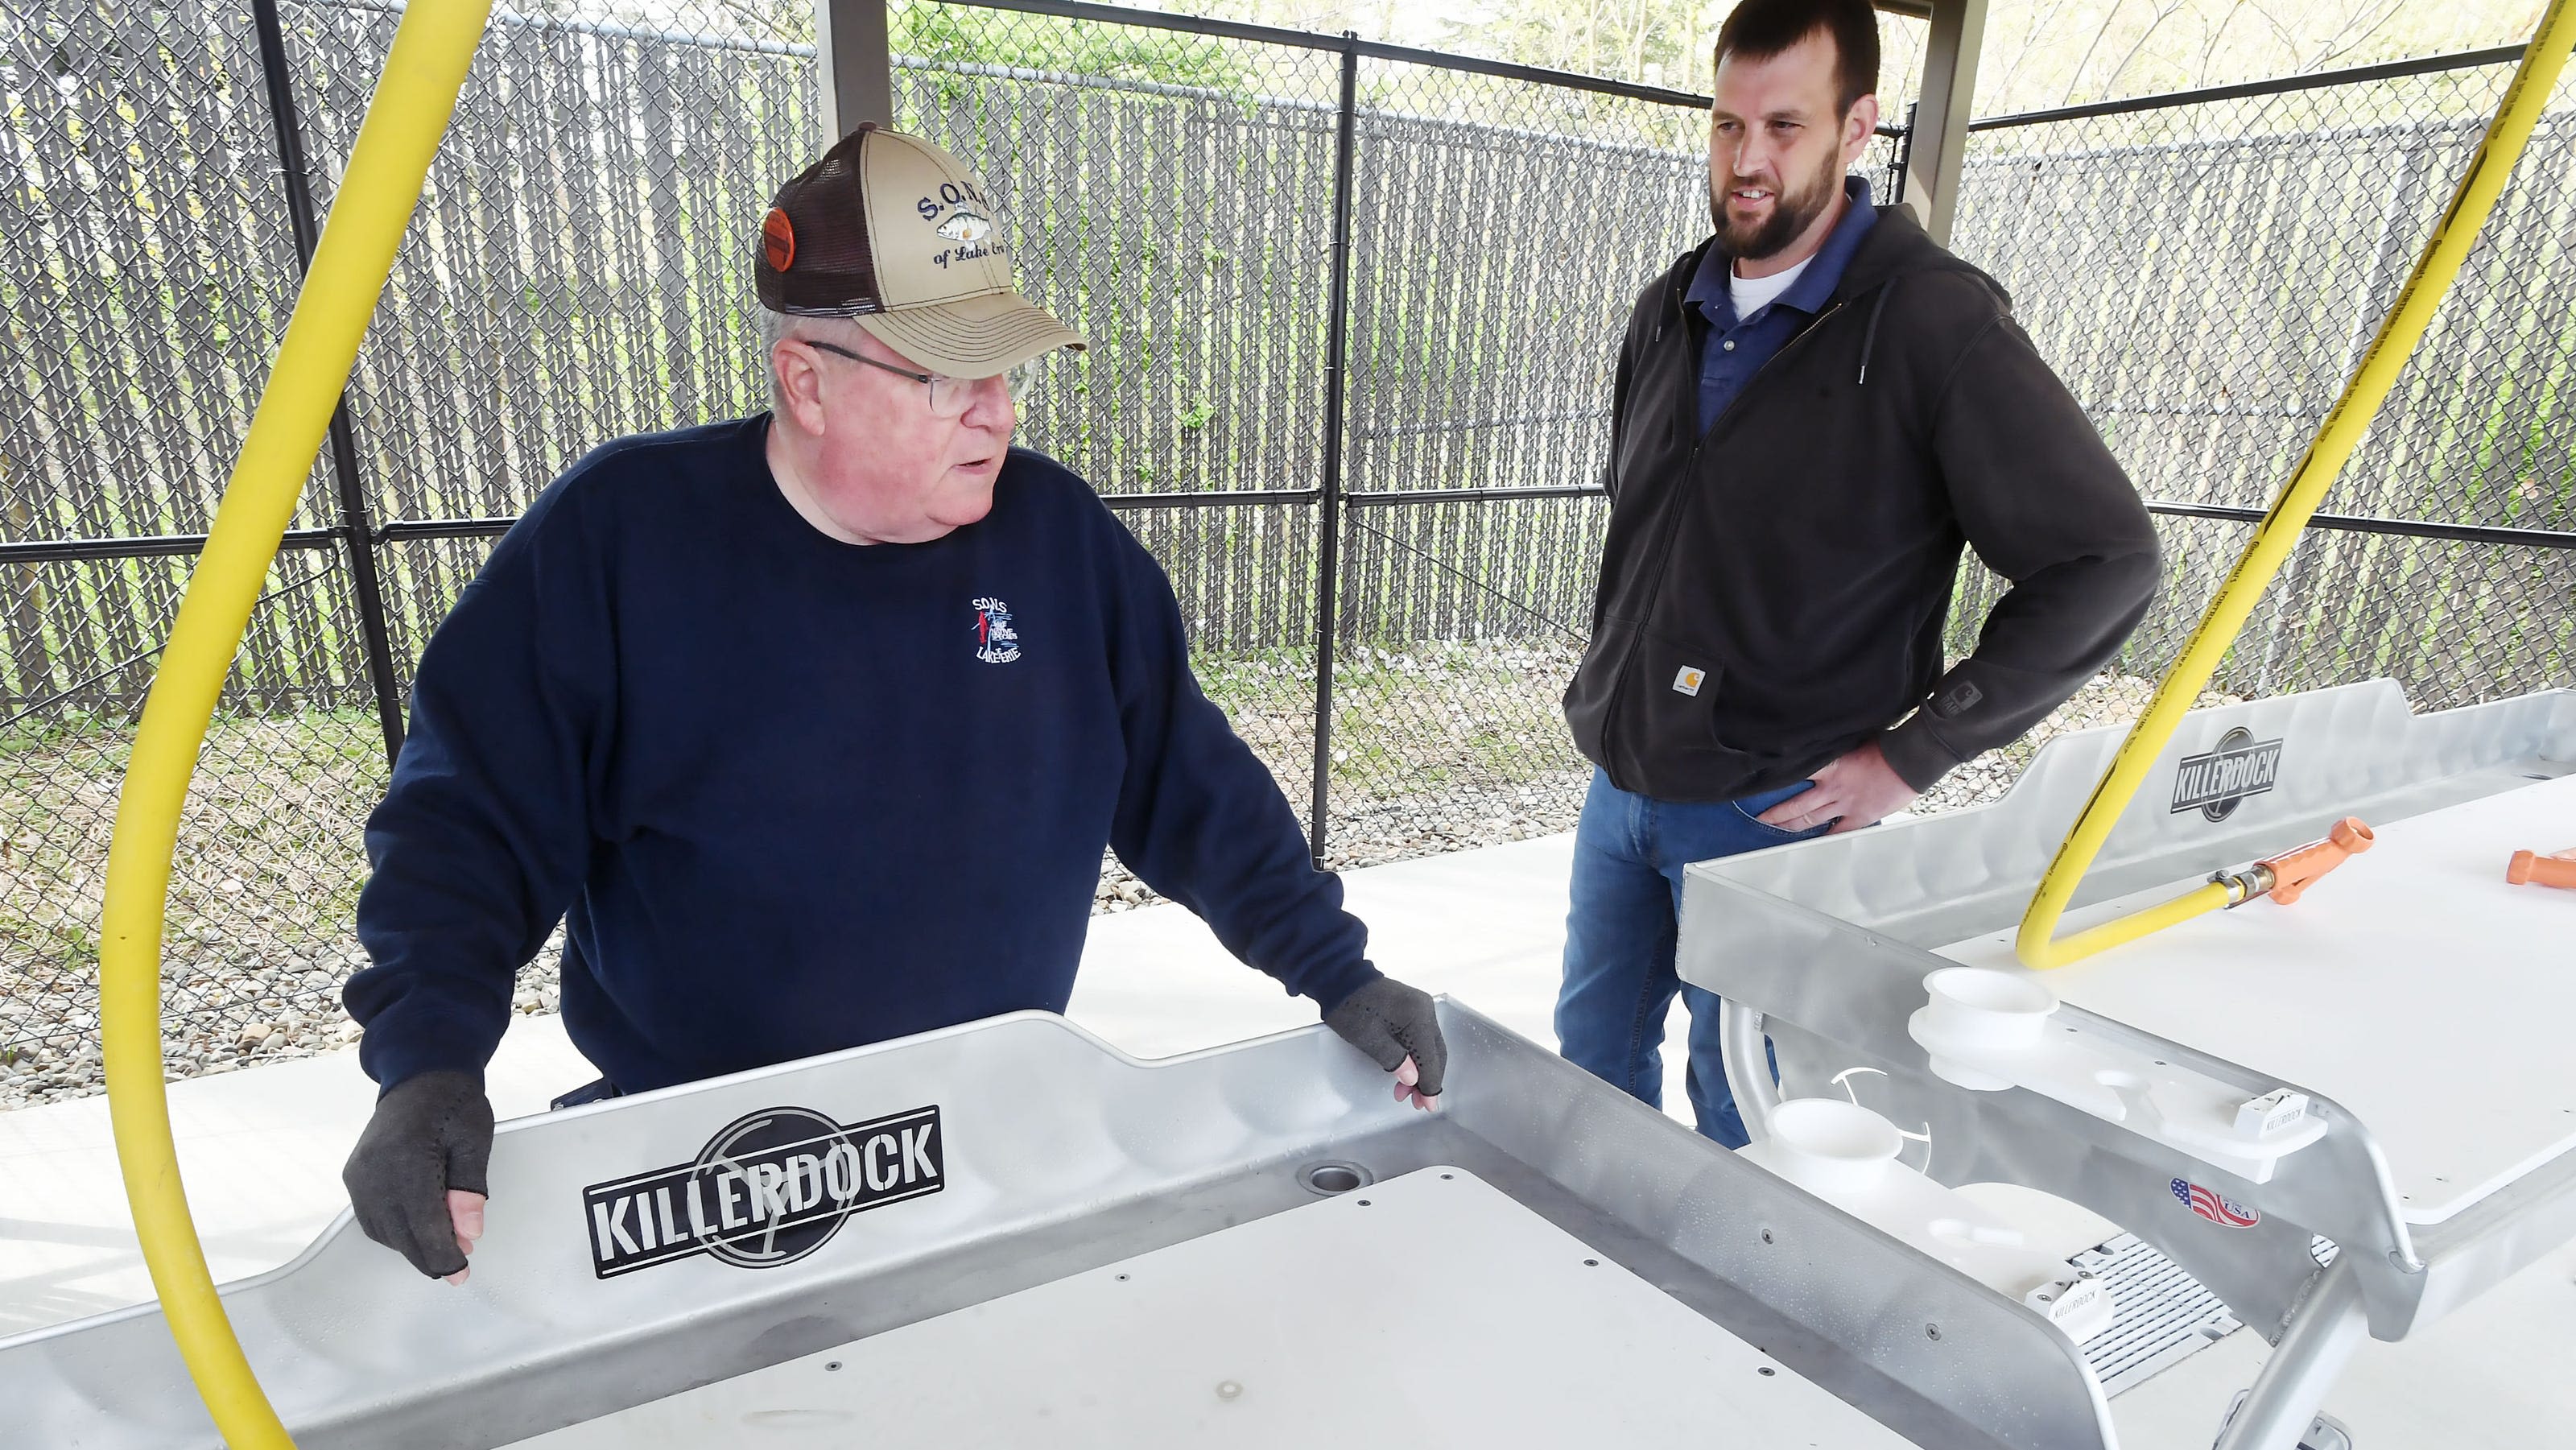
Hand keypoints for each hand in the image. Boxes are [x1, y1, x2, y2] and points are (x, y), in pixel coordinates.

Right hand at [342, 1070, 493, 1282]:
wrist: (419, 1074)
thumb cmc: (454, 1105)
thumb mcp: (473, 1142)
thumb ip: (469, 1189)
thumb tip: (468, 1233)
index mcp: (407, 1160)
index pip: (423, 1225)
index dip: (443, 1255)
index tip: (461, 1273)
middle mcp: (374, 1172)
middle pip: (400, 1234)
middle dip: (429, 1256)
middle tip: (457, 1267)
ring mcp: (359, 1175)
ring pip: (382, 1231)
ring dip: (411, 1246)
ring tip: (442, 1247)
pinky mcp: (353, 1175)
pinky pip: (370, 1218)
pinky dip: (393, 1231)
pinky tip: (416, 1231)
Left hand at [1322, 976, 1446, 1110]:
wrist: (1339, 977)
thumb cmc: (1350, 1008)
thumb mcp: (1369, 1039)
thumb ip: (1395, 1060)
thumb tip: (1413, 1078)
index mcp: (1418, 1018)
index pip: (1430, 1059)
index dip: (1429, 1086)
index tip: (1428, 1107)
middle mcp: (1426, 1011)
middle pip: (1435, 1053)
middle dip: (1427, 1080)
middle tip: (1415, 1102)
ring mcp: (1421, 1007)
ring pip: (1430, 1046)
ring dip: (1421, 1069)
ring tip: (1405, 1090)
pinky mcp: (1413, 1006)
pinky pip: (1423, 1036)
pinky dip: (1417, 1055)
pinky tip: (1406, 1069)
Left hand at [1756, 741, 1918, 834]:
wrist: (1911, 760)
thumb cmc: (1887, 747)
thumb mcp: (1853, 743)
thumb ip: (1835, 752)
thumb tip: (1821, 750)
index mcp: (1830, 766)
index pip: (1796, 773)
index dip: (1777, 779)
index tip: (1763, 783)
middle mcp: (1833, 788)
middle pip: (1796, 804)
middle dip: (1777, 812)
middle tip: (1761, 817)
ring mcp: (1845, 804)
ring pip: (1810, 819)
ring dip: (1792, 825)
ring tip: (1777, 830)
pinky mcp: (1860, 816)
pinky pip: (1838, 833)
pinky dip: (1825, 838)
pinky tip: (1813, 843)